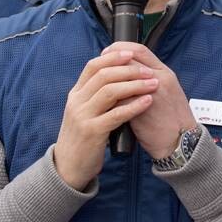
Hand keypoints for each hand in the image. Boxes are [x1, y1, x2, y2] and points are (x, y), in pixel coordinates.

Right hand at [53, 46, 159, 189]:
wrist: (68, 168)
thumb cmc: (82, 139)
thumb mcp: (83, 112)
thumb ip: (95, 95)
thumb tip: (116, 76)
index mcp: (75, 94)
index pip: (92, 66)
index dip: (112, 57)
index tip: (131, 53)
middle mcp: (76, 102)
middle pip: (103, 75)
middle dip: (129, 70)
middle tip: (149, 71)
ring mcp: (82, 116)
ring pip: (109, 91)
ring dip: (134, 84)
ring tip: (153, 83)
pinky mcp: (92, 132)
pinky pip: (116, 114)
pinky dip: (134, 106)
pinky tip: (147, 101)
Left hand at [100, 43, 197, 161]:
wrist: (180, 142)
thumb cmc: (171, 120)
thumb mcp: (165, 93)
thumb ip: (148, 82)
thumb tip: (126, 74)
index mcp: (165, 73)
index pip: (140, 49)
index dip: (120, 49)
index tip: (107, 53)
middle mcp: (160, 78)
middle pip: (129, 59)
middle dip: (109, 61)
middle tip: (97, 67)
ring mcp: (152, 92)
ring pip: (124, 76)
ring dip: (108, 79)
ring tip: (98, 84)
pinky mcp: (143, 108)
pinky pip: (121, 96)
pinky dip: (110, 96)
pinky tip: (102, 100)